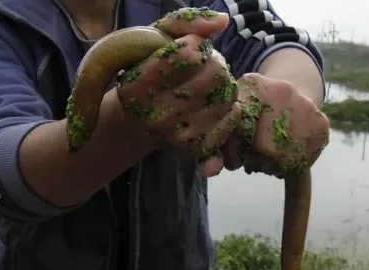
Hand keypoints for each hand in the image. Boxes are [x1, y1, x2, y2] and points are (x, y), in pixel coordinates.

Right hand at [117, 8, 239, 175]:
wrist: (140, 117)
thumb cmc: (149, 70)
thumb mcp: (156, 39)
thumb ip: (185, 22)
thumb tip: (222, 22)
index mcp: (136, 87)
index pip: (189, 55)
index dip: (196, 45)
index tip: (189, 49)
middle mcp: (153, 116)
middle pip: (215, 74)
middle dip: (215, 63)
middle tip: (204, 66)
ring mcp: (174, 136)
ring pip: (226, 95)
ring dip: (223, 84)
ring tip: (206, 85)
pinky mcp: (194, 149)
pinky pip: (231, 118)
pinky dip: (229, 107)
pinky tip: (213, 104)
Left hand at [221, 73, 329, 177]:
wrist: (287, 92)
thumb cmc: (248, 113)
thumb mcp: (228, 120)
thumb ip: (213, 148)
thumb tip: (210, 171)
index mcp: (252, 85)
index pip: (240, 129)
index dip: (235, 152)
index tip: (235, 158)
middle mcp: (282, 90)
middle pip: (267, 148)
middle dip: (256, 161)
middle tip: (253, 160)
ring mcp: (306, 106)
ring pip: (288, 158)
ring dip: (274, 166)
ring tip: (268, 159)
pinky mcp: (322, 123)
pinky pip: (305, 160)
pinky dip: (292, 165)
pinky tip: (285, 155)